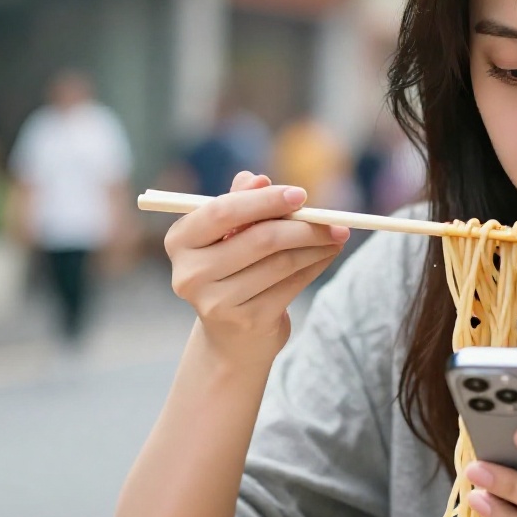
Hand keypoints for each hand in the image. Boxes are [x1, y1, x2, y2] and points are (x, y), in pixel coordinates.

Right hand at [164, 172, 348, 364]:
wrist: (231, 336)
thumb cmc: (230, 268)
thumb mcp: (228, 233)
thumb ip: (240, 202)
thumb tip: (258, 179)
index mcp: (180, 241)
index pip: (222, 212)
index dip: (265, 201)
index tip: (301, 195)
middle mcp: (190, 273)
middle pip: (259, 239)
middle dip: (303, 226)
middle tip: (334, 220)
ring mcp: (216, 302)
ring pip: (280, 263)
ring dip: (315, 246)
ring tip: (336, 236)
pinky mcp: (246, 321)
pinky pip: (291, 285)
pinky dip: (314, 266)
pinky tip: (327, 255)